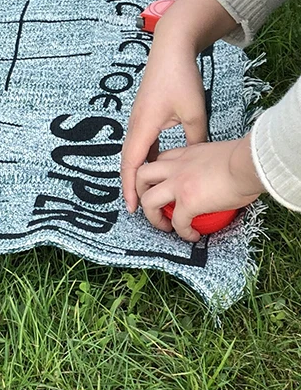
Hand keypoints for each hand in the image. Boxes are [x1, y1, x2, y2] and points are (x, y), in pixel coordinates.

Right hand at [121, 0, 237, 213]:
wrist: (170, 51)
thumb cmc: (180, 79)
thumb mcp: (195, 113)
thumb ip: (195, 140)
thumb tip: (196, 161)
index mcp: (144, 126)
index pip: (134, 164)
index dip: (131, 187)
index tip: (132, 206)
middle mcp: (135, 125)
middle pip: (128, 161)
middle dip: (129, 184)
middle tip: (134, 206)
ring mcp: (137, 119)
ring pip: (132, 152)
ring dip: (135, 171)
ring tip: (141, 191)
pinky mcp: (143, 115)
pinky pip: (140, 142)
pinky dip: (142, 157)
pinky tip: (152, 166)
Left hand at [135, 137, 263, 241]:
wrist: (250, 163)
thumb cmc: (246, 159)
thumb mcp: (220, 154)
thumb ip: (212, 163)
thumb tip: (225, 177)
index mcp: (185, 154)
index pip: (160, 160)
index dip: (156, 174)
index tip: (163, 186)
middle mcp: (176, 167)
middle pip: (141, 176)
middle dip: (140, 192)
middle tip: (151, 206)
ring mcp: (178, 184)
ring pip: (148, 199)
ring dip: (152, 216)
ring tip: (165, 226)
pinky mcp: (188, 201)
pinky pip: (177, 221)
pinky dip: (182, 231)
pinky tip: (191, 235)